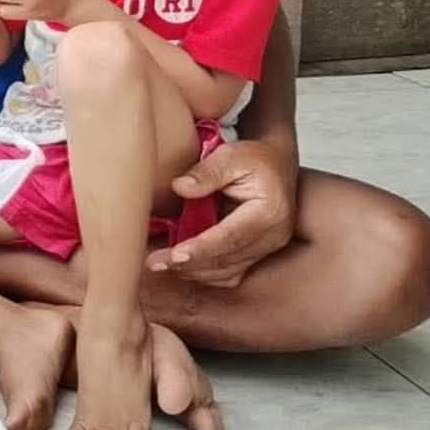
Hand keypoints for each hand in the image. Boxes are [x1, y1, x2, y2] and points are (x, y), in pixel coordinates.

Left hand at [151, 138, 298, 286]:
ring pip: (226, 272)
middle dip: (188, 265)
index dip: (201, 249)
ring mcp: (266, 249)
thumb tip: (179, 187)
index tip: (173, 255)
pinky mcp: (256, 254)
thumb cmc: (254, 158)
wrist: (276, 164)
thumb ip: (206, 172)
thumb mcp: (231, 156)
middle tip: (154, 262)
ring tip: (160, 263)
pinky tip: (179, 265)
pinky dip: (203, 272)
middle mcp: (272, 237)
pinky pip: (228, 273)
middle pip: (226, 260)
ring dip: (192, 271)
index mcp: (270, 212)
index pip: (231, 237)